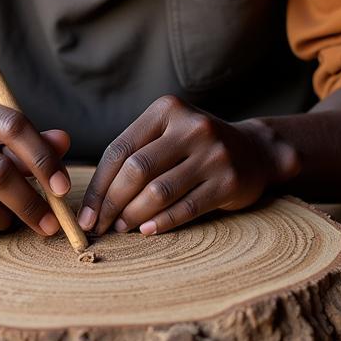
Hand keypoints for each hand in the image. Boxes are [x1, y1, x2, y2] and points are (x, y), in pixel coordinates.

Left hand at [78, 95, 298, 236]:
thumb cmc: (195, 146)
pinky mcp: (229, 181)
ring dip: (133, 216)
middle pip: (136, 170)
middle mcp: (191, 127)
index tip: (86, 213)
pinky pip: (186, 208)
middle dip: (111, 203)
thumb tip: (94, 197)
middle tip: (100, 226)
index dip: (99, 184)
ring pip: (159, 192)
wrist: (255, 151)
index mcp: (167, 109)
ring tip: (121, 228)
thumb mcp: (167, 132)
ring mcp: (213, 153)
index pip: (120, 149)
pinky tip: (146, 231)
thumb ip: (135, 153)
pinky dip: (162, 223)